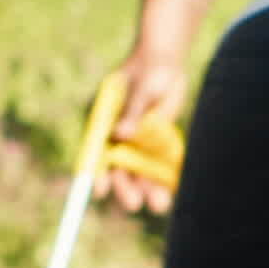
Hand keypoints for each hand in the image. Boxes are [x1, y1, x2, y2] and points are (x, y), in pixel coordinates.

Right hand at [103, 43, 189, 213]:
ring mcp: (136, 141)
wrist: (167, 62)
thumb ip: (132, 112)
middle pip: (117, 169)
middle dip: (125, 188)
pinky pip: (158, 165)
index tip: (100, 191)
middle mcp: (117, 136)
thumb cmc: (149, 68)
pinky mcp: (154, 144)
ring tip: (160, 205)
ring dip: (147, 188)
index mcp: (103, 122)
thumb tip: (119, 135)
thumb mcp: (141, 88)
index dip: (96, 173)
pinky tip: (173, 191)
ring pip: (139, 171)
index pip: (95, 153)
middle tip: (135, 204)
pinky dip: (165, 178)